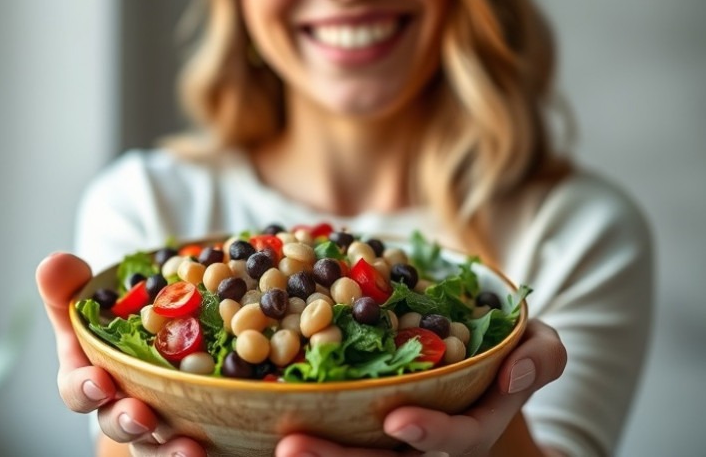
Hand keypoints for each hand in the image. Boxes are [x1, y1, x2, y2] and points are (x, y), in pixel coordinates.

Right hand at [37, 252, 206, 456]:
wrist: (175, 334)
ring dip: (171, 452)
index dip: (85, 389)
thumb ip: (69, 287)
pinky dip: (214, 450)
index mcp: (93, 379)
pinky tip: (229, 445)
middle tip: (143, 417)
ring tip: (190, 450)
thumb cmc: (122, 327)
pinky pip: (203, 449)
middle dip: (128, 422)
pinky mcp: (199, 436)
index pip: (80, 389)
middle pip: (120, 424)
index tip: (99, 381)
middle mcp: (124, 410)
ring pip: (160, 449)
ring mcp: (161, 430)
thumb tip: (53, 264)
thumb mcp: (94, 304)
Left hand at [274, 319, 567, 456]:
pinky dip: (288, 433)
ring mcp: (385, 438)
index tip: (398, 422)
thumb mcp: (536, 346)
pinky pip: (326, 431)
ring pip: (347, 453)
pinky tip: (251, 424)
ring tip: (271, 439)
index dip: (430, 434)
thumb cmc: (502, 348)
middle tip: (292, 445)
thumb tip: (515, 370)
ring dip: (310, 453)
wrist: (470, 353)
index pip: (452, 439)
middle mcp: (423, 440)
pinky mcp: (353, 423)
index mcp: (468, 425)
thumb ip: (541, 356)